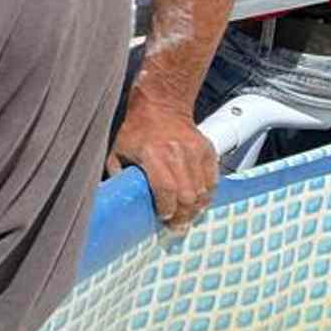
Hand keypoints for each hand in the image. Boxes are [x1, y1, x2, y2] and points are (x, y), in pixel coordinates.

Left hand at [108, 99, 218, 231]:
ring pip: (203, 191)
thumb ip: (118, 176)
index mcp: (152, 154)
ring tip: (187, 215)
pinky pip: (213, 180)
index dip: (166, 209)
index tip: (163, 218)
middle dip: (183, 215)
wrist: (160, 106)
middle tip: (177, 225)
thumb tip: (117, 198)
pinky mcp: (208, 151)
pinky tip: (198, 201)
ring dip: (196, 208)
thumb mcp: (118, 152)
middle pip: (188, 195)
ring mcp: (195, 151)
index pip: (166, 190)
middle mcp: (176, 153)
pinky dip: (207, 194)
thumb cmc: (137, 130)